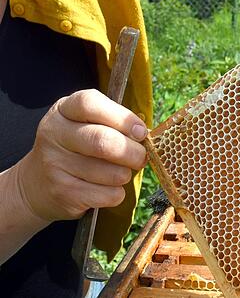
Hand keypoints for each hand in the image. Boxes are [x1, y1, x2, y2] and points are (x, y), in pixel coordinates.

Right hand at [12, 89, 147, 221]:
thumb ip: (112, 122)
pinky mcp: (63, 193)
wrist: (36, 184)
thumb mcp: (85, 124)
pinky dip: (117, 193)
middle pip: (104, 141)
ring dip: (126, 175)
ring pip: (112, 172)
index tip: (140, 131)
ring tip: (119, 172)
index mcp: (63, 110)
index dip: (122, 117)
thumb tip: (143, 135)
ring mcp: (55, 165)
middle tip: (141, 157)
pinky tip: (107, 188)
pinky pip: (108, 195)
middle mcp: (54, 134)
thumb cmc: (75, 148)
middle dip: (133, 152)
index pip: (90, 104)